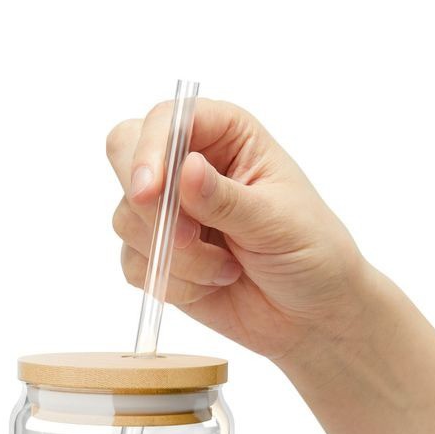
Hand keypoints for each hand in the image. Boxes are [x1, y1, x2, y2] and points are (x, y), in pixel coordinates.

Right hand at [107, 99, 369, 363]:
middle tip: (185, 238)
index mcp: (225, 135)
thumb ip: (225, 199)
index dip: (150, 151)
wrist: (310, 313)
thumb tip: (185, 169)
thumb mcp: (275, 221)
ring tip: (226, 269)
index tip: (150, 193)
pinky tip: (213, 285)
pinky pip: (134, 264)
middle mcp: (188, 165)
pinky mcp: (158, 256)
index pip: (166, 120)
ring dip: (175, 256)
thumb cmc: (309, 252)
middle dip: (148, 205)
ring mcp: (169, 212)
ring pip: (127, 220)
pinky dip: (172, 283)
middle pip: (124, 155)